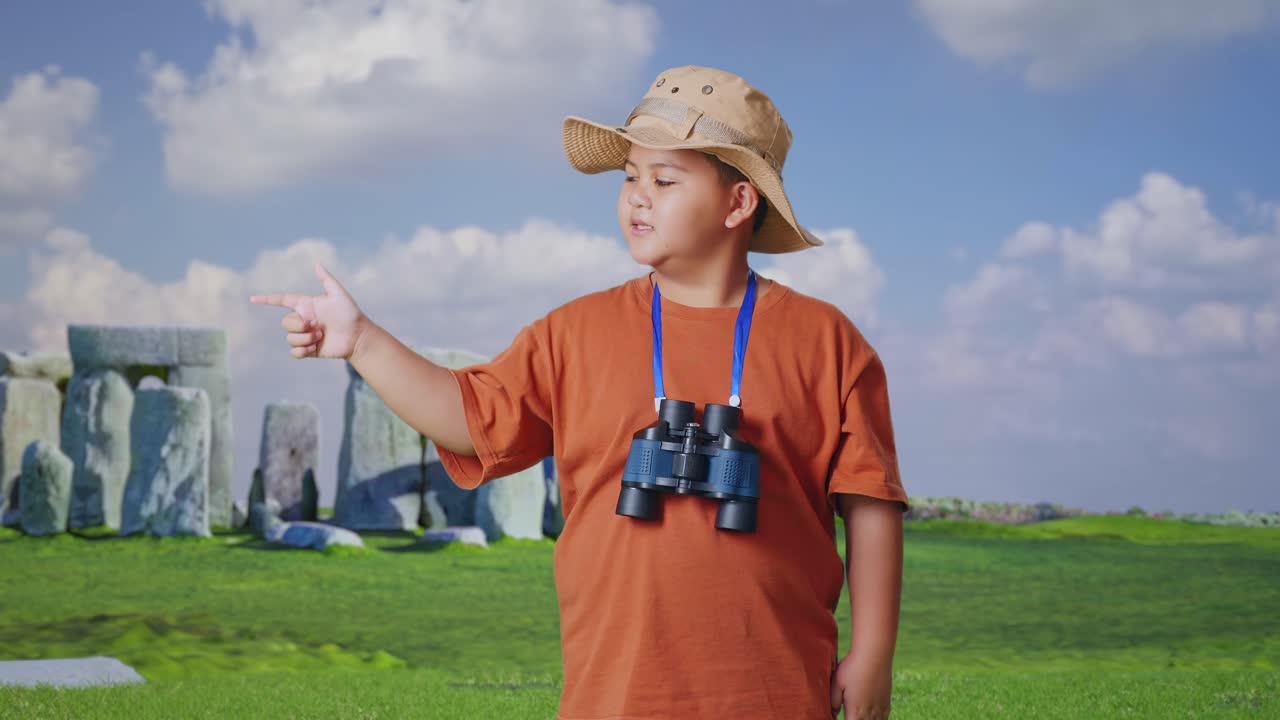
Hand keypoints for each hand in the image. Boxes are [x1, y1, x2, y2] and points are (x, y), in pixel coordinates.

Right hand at [250, 261, 367, 359]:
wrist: (358, 336)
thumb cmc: (350, 314)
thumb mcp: (339, 295)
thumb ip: (327, 279)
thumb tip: (317, 263)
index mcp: (306, 305)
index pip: (282, 301)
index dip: (267, 300)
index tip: (252, 299)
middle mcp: (303, 320)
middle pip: (285, 323)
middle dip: (299, 325)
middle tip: (318, 327)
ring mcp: (305, 335)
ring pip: (290, 338)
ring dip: (305, 338)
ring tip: (321, 336)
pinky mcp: (308, 349)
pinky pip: (294, 352)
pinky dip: (303, 350)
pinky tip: (316, 347)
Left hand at [830, 653, 892, 719]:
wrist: (874, 655)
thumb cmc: (852, 668)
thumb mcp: (836, 683)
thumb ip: (833, 702)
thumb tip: (832, 713)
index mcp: (855, 711)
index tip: (838, 717)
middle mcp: (869, 713)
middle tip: (848, 714)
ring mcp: (880, 708)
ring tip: (858, 715)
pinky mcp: (886, 701)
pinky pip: (884, 718)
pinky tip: (872, 717)